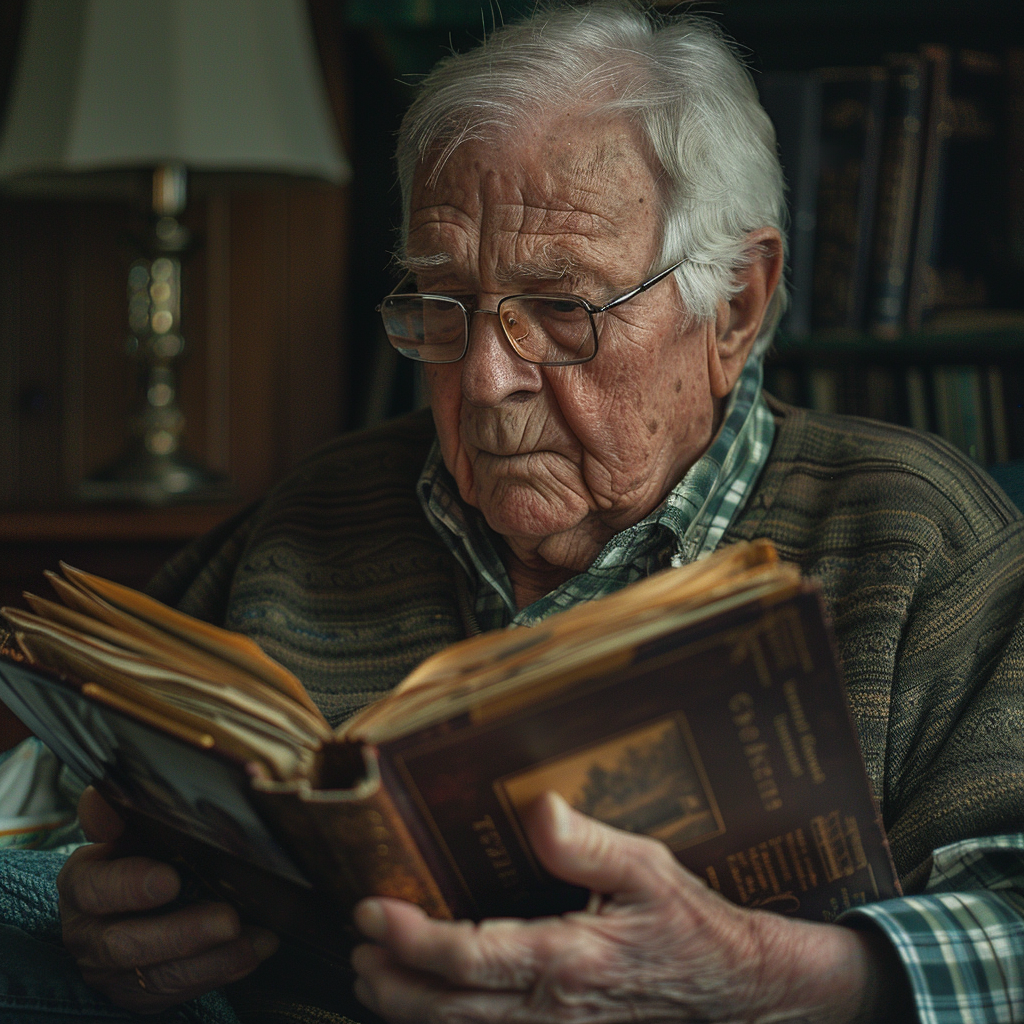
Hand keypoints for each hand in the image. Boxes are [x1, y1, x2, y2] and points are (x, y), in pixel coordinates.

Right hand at [57, 786, 278, 1012]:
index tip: (171, 879)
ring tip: (254, 939)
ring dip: (212, 959)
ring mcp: (113, 971)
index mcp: (83, 883)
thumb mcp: (129, 827)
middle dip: (181, 933)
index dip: (130, 886)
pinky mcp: (141, 994)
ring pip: (158, 975)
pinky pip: (178, 990)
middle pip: (125, 944)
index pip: (94, 888)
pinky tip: (254, 950)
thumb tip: (102, 792)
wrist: (134, 895)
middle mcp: (89, 933)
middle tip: (228, 919)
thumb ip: (118, 809)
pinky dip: (220, 971)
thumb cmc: (139, 851)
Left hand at [352, 792, 908, 1023]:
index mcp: (566, 958)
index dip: (412, 938)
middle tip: (358, 951)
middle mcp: (551, 1006)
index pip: (468, 957)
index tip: (370, 913)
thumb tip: (537, 809)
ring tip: (373, 982)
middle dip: (393, 982)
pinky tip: (434, 1011)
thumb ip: (585, 843)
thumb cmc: (688, 924)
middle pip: (449, 1008)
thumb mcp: (646, 868)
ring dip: (410, 1012)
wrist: (736, 989)